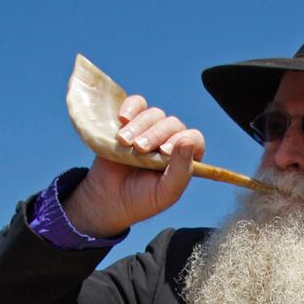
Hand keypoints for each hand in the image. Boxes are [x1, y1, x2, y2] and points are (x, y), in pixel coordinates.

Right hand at [64, 94, 205, 237]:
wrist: (109, 199)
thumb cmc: (142, 200)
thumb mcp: (166, 192)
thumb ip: (182, 170)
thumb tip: (188, 141)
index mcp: (185, 159)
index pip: (193, 139)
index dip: (181, 141)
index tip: (163, 152)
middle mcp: (170, 142)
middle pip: (172, 124)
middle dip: (155, 134)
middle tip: (139, 148)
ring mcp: (151, 130)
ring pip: (154, 114)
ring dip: (139, 125)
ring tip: (125, 142)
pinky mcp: (132, 122)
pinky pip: (137, 103)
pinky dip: (130, 107)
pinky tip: (122, 119)